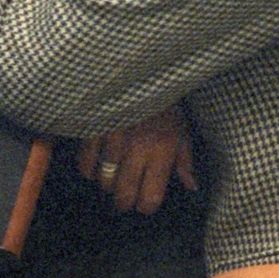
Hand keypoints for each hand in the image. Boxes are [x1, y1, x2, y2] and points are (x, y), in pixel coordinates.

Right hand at [78, 109, 197, 214]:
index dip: (146, 206)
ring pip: (105, 181)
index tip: (144, 205)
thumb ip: (184, 160)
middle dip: (123, 203)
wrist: (140, 71)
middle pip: (125, 194)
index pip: (152, 196)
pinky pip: (86, 162)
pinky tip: (94, 170)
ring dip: (107, 186)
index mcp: (163, 150)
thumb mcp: (182, 129)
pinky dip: (88, 170)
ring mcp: (115, 140)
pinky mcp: (95, 129)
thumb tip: (192, 186)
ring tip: (111, 183)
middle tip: (123, 201)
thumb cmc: (164, 103)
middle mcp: (139, 149)